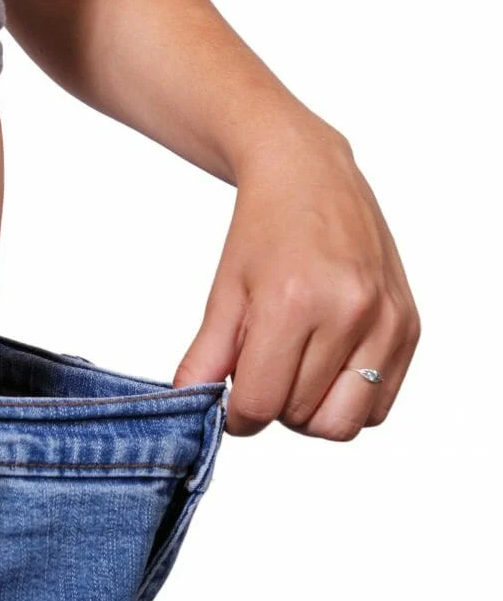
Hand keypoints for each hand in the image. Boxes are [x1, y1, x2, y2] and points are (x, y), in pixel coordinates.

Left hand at [172, 129, 420, 439]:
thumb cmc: (263, 231)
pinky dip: (348, 402)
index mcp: (293, 303)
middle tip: (262, 370)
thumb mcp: (224, 291)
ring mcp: (386, 321)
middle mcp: (348, 313)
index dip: (237, 414)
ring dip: (311, 413)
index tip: (229, 401)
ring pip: (344, 423)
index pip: (261, 403)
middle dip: (273, 407)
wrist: (311, 177)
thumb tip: (190, 403)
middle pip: (302, 417)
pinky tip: (326, 366)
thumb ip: (206, 355)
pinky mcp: (409, 327)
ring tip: (294, 372)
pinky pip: (378, 406)